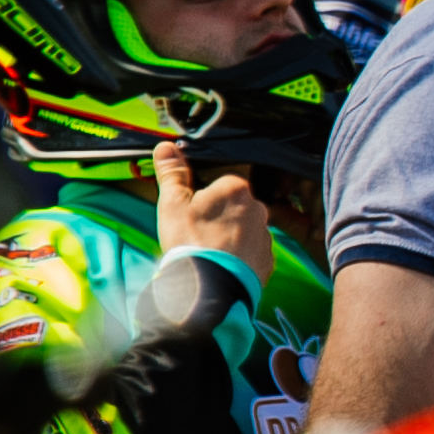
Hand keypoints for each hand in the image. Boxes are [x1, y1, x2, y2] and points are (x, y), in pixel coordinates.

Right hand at [150, 142, 277, 287]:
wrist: (209, 286)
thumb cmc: (190, 241)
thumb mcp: (173, 203)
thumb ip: (172, 174)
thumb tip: (166, 147)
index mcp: (237, 189)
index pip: (218, 184)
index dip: (201, 199)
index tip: (191, 213)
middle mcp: (258, 209)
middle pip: (233, 207)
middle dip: (217, 217)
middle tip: (197, 234)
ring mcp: (265, 235)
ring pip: (243, 229)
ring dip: (229, 237)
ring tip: (208, 252)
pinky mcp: (267, 260)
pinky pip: (251, 252)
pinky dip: (239, 257)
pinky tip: (222, 264)